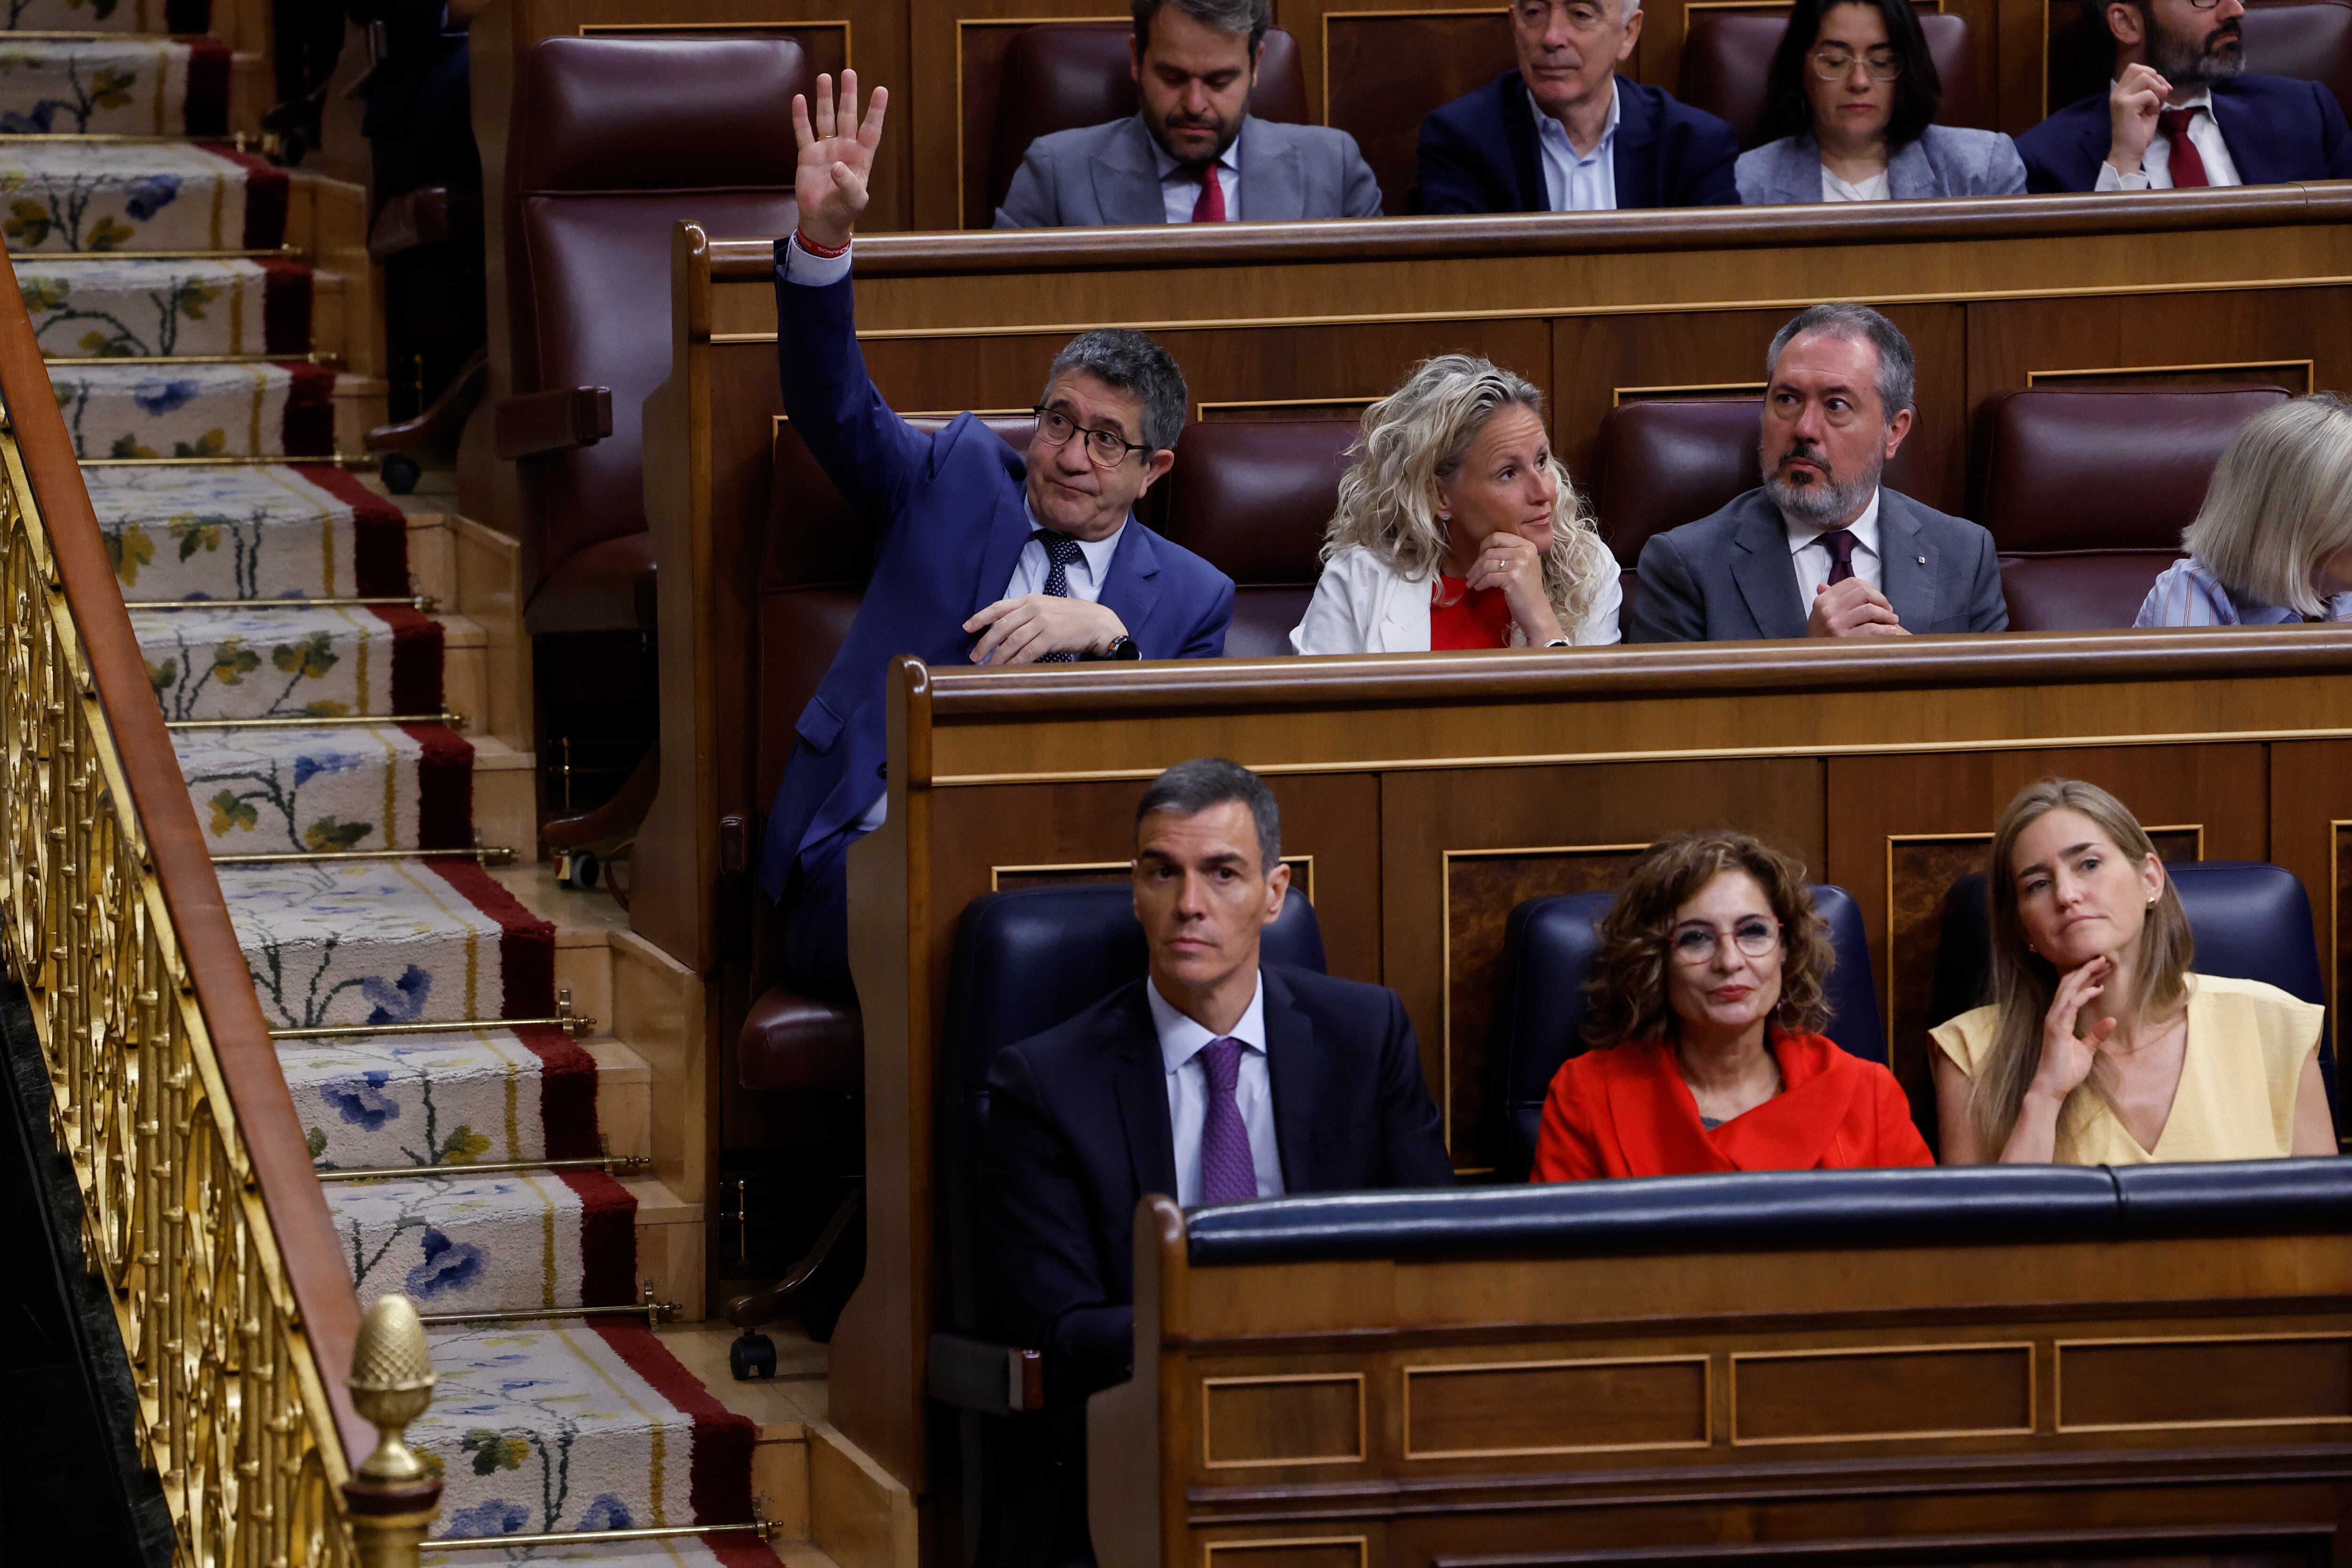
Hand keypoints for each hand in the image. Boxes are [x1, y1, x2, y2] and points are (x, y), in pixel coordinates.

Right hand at [793, 70, 887, 250]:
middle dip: (848, 95)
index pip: (870, 130)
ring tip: (825, 77)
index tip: (881, 90)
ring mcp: (825, 150)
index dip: (876, 111)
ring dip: (825, 99)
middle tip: (849, 73)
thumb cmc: (843, 212)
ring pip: (826, 118)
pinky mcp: (807, 155)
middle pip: (847, 116)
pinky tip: (799, 99)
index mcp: (861, 157)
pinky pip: (804, 132)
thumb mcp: (854, 201)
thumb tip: (836, 165)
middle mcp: (844, 149)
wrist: (822, 222)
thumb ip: (848, 184)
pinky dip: (801, 117)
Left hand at [963, 595, 1126, 663]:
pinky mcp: (1051, 636)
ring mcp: (1042, 621)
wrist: (1097, 622)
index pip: (999, 607)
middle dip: (985, 643)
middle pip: (1002, 626)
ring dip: (998, 656)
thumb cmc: (1071, 618)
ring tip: (988, 667)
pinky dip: (1015, 662)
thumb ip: (1026, 615)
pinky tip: (1008, 670)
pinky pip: (1027, 652)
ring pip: (1012, 641)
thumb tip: (1004, 631)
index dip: (981, 617)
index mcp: (1030, 600)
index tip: (967, 628)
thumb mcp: (1047, 608)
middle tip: (974, 656)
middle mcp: (1034, 608)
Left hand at [1464, 531, 1562, 643]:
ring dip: (1475, 575)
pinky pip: (1489, 577)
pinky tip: (1478, 588)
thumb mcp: (1522, 565)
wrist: (1535, 610)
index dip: (1483, 546)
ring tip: (1471, 583)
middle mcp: (1525, 552)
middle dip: (1476, 564)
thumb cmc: (1525, 589)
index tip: (1478, 559)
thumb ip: (1508, 553)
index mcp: (1527, 545)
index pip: (1498, 537)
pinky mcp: (1513, 578)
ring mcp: (1520, 564)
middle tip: (1469, 574)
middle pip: (1489, 551)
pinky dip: (1480, 583)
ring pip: (1487, 564)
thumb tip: (1482, 549)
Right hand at [1807, 578, 1906, 637]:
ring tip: (1892, 621)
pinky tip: (1890, 631)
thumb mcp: (1818, 616)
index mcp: (1823, 600)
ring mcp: (1835, 625)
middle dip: (1881, 600)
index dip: (1871, 588)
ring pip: (1870, 609)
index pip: (1853, 583)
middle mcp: (1827, 610)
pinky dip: (1885, 629)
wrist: (1814, 662)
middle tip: (1888, 610)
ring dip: (1886, 615)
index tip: (1877, 599)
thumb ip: (1825, 601)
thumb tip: (1823, 586)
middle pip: (1863, 592)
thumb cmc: (1821, 637)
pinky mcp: (1844, 640)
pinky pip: (1871, 629)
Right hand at [2029, 955, 2117, 1104]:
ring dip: (2085, 976)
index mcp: (2060, 1018)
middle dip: (2086, 970)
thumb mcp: (2087, 1050)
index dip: (2087, 978)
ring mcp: (2054, 1020)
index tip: (2103, 969)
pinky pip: (2070, 1006)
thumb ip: (2096, 1035)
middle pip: (2069, 984)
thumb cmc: (2066, 1070)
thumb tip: (2111, 1019)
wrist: (2052, 1087)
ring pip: (2068, 990)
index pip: (2072, 991)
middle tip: (2104, 958)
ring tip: (2101, 964)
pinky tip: (2097, 988)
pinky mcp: (2057, 1028)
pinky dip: (2083, 995)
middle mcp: (2055, 1015)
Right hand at [2106, 63, 2170, 175]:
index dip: (2152, 74)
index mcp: (2121, 93)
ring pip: (2145, 77)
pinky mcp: (2126, 105)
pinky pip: (2148, 93)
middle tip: (2161, 95)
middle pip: (2139, 69)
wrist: (2128, 152)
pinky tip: (2152, 112)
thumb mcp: (2149, 108)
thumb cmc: (2137, 133)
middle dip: (2156, 79)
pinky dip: (2155, 101)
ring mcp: (2120, 98)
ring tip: (2155, 105)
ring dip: (2156, 89)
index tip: (2161, 90)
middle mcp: (2117, 93)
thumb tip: (2165, 85)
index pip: (2135, 68)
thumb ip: (2154, 94)